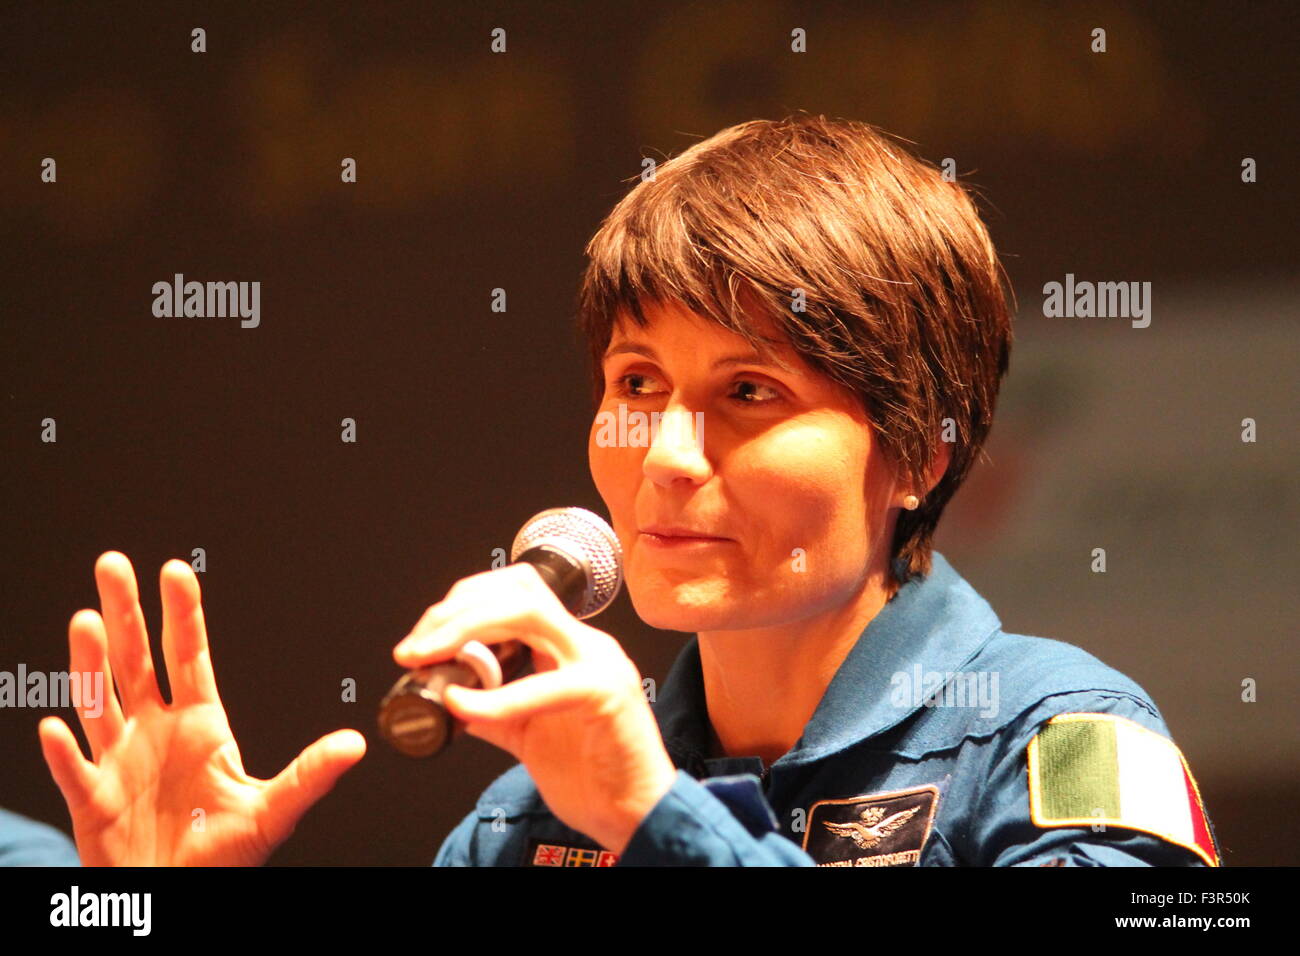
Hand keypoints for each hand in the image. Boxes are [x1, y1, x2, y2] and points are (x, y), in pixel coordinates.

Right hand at [38, 552, 365, 865]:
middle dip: (125, 613)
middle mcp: (154, 733)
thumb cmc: (224, 854)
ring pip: (99, 702)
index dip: (181, 615)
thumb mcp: (274, 812)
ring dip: (91, 664)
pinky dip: (65, 753)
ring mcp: (119, 763)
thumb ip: (310, 776)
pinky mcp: (93, 802)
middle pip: (136, 662)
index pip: (188, 657)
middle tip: (114, 565)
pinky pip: (75, 772)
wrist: (179, 894)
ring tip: (87, 622)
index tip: (175, 571)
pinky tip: (57, 728)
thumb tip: (356, 744)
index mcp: (198, 726)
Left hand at [393, 562, 676, 854]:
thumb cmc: (594, 774)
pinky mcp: (607, 694)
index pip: (515, 592)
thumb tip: (448, 696)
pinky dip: (496, 697)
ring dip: (468, 629)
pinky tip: (465, 707)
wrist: (634, 812)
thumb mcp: (528, 732)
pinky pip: (545, 685)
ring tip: (430, 658)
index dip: (463, 602)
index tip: (423, 637)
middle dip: (455, 610)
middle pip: (518, 591)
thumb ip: (494, 709)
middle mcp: (586, 645)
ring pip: (530, 614)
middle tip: (415, 646)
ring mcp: (600, 663)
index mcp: (569, 647)